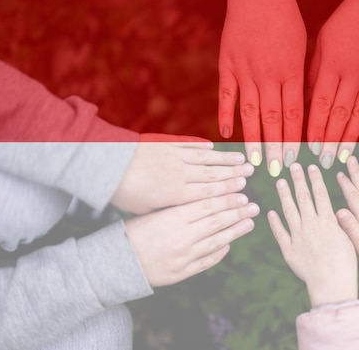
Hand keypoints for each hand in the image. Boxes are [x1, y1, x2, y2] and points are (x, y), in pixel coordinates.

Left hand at [111, 133, 253, 213]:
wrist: (107, 165)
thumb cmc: (123, 193)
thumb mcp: (146, 210)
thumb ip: (168, 210)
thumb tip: (185, 214)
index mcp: (177, 194)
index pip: (209, 193)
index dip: (228, 191)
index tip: (244, 191)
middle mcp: (180, 174)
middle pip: (213, 174)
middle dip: (234, 174)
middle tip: (252, 173)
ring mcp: (174, 156)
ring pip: (206, 158)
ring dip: (225, 159)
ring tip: (242, 160)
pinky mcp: (165, 143)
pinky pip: (188, 144)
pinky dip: (202, 145)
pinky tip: (213, 146)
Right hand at [125, 192, 258, 286]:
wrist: (116, 263)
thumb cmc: (132, 232)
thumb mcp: (153, 212)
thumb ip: (179, 207)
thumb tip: (205, 198)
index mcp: (173, 217)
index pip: (208, 204)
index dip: (227, 199)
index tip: (242, 193)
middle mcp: (181, 236)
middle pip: (216, 221)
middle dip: (237, 212)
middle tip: (253, 206)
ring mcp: (183, 256)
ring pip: (216, 241)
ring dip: (235, 231)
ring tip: (249, 223)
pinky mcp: (182, 273)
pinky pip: (207, 261)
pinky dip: (219, 253)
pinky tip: (229, 245)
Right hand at [219, 0, 305, 175]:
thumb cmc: (286, 19)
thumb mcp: (303, 47)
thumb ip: (300, 78)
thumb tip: (302, 109)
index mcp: (292, 70)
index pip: (295, 113)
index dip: (296, 138)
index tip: (299, 159)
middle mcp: (269, 74)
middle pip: (274, 118)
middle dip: (277, 147)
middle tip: (278, 170)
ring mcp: (246, 70)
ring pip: (251, 112)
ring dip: (254, 138)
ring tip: (255, 161)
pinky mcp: (227, 64)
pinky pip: (226, 94)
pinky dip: (226, 114)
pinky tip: (227, 134)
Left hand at [268, 163, 357, 306]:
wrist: (332, 284)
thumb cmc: (346, 264)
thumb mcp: (350, 239)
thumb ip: (343, 223)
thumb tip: (339, 210)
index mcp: (328, 221)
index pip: (320, 194)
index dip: (315, 179)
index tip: (311, 167)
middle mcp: (311, 225)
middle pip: (303, 197)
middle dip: (298, 180)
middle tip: (293, 166)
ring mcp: (298, 236)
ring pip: (289, 211)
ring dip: (284, 195)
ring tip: (280, 182)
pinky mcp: (289, 250)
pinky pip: (280, 233)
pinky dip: (274, 222)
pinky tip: (270, 213)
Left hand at [306, 0, 358, 168]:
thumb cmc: (346, 21)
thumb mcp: (322, 42)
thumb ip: (314, 73)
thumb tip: (304, 103)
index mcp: (332, 63)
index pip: (320, 103)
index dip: (314, 128)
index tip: (307, 148)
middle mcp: (354, 73)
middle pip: (339, 114)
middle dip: (330, 141)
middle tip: (322, 162)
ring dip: (349, 139)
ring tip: (341, 160)